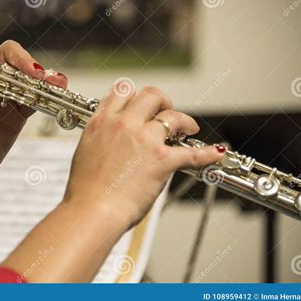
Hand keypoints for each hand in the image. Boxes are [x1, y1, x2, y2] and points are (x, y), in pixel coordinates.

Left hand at [0, 30, 67, 203]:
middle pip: (6, 57)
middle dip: (22, 60)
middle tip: (33, 74)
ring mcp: (3, 100)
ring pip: (24, 78)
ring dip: (41, 76)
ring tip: (55, 82)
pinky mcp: (16, 117)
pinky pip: (33, 102)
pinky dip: (45, 96)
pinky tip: (56, 93)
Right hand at [1, 83, 225, 281]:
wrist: (92, 210)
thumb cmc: (86, 189)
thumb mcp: (86, 151)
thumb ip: (101, 137)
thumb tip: (111, 139)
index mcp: (103, 121)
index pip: (123, 90)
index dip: (136, 95)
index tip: (142, 103)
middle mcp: (124, 124)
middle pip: (151, 95)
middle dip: (162, 102)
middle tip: (166, 112)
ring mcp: (145, 140)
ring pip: (173, 116)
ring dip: (184, 121)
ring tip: (188, 128)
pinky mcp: (162, 160)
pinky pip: (192, 153)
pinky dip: (207, 154)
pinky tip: (215, 152)